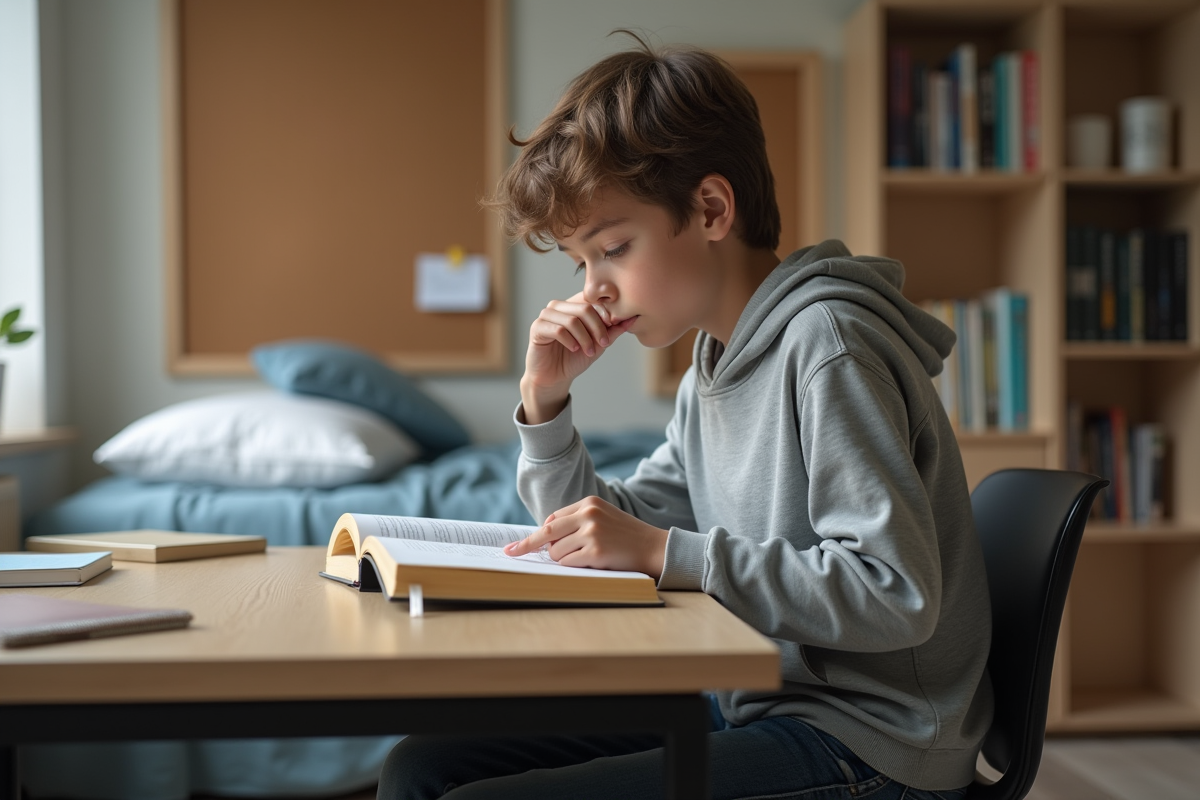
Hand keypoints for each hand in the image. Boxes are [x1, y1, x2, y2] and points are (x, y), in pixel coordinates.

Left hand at [503, 496, 666, 577]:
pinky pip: (567, 564)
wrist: (654, 547)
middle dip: (527, 545)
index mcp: (589, 503)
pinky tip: (591, 565)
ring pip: (556, 552)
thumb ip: (577, 522)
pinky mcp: (595, 552)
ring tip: (586, 558)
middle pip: (547, 532)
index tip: (519, 544)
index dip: (540, 534)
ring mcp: (591, 533)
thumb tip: (544, 538)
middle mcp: (588, 515)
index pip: (553, 519)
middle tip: (511, 553)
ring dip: (563, 561)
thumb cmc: (625, 536)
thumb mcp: (603, 518)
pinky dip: (572, 568)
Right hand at [520, 292, 635, 422]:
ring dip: (585, 337)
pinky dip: (570, 340)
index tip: (612, 328)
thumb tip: (633, 318)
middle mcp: (559, 306)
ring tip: (589, 351)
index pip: (593, 300)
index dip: (605, 313)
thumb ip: (613, 330)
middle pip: (584, 308)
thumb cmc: (574, 358)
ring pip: (572, 320)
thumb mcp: (598, 343)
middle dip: (598, 327)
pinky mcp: (537, 328)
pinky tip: (574, 349)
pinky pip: (557, 330)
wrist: (555, 377)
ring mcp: (546, 316)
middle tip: (604, 343)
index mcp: (573, 305)